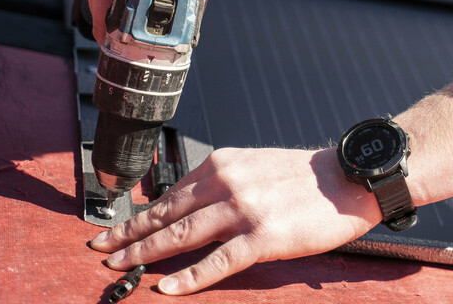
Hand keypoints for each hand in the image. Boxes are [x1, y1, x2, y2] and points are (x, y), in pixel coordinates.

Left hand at [88, 147, 381, 294]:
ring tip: (120, 268)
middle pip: (166, 214)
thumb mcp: (256, 165)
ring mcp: (244, 210)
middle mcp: (227, 182)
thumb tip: (186, 205)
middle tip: (101, 250)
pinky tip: (167, 288)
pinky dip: (189, 277)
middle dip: (128, 235)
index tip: (113, 229)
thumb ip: (222, 182)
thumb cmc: (307, 177)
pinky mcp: (263, 236)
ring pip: (181, 236)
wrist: (352, 178)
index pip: (169, 194)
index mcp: (224, 164)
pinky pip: (217, 261)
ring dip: (145, 254)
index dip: (137, 215)